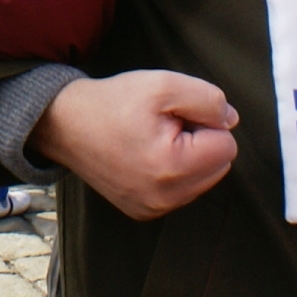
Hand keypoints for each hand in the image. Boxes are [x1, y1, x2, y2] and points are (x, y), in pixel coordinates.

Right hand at [27, 71, 239, 220]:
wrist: (65, 124)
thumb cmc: (113, 102)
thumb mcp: (163, 84)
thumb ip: (208, 99)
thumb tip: (230, 120)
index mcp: (172, 167)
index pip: (227, 145)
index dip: (206, 121)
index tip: (174, 114)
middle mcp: (164, 198)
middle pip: (219, 166)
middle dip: (200, 141)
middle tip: (165, 125)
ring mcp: (153, 209)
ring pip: (202, 180)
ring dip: (188, 157)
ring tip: (153, 138)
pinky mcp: (144, 212)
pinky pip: (181, 190)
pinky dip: (173, 171)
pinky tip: (146, 154)